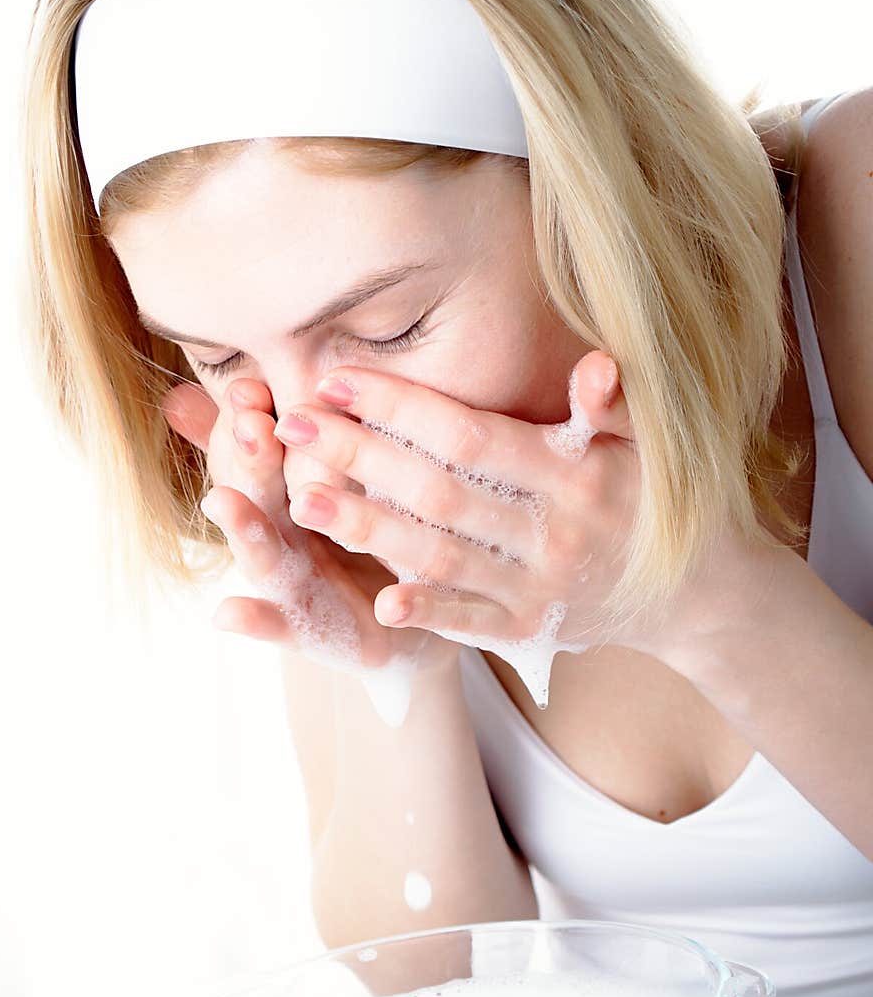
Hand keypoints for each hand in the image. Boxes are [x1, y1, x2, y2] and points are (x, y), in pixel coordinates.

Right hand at [159, 376, 460, 678]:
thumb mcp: (338, 485)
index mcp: (289, 498)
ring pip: (263, 556)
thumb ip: (305, 439)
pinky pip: (282, 631)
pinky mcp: (316, 638)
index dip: (246, 421)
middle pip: (258, 493)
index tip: (249, 386)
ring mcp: (293, 592)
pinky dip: (256, 624)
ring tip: (222, 501)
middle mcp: (284, 541)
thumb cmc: (370, 548)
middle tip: (248, 421)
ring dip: (243, 529)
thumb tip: (238, 373)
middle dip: (249, 459)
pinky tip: (227, 612)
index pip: (255, 451)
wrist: (411, 631)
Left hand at [273, 350, 640, 654]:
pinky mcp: (531, 631)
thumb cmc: (660, 498)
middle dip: (363, 457)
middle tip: (295, 428)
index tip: (339, 380)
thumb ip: (615, 407)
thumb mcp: (652, 443)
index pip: (471, 437)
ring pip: (442, 556)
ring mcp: (539, 588)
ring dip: (369, 529)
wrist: (700, 594)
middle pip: (440, 493)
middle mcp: (553, 533)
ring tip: (303, 498)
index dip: (402, 407)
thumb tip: (595, 365)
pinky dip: (429, 613)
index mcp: (575, 475)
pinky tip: (378, 599)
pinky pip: (472, 623)